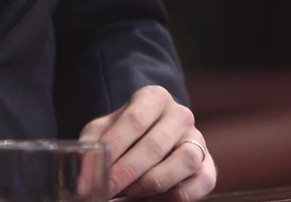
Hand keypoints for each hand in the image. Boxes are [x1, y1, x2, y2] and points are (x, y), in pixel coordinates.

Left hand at [79, 85, 214, 201]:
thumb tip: (81, 176)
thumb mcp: (104, 130)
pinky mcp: (209, 164)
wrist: (151, 135)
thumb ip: (91, 146)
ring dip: (154, 181)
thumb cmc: (124, 134)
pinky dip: (181, 194)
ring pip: (185, 160)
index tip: (93, 175)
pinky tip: (156, 199)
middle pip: (156, 144)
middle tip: (106, 190)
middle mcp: (180, 115)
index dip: (114, 149)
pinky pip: (203, 180)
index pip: (135, 120)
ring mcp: (197, 139)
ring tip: (131, 192)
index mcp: (154, 98)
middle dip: (127, 172)